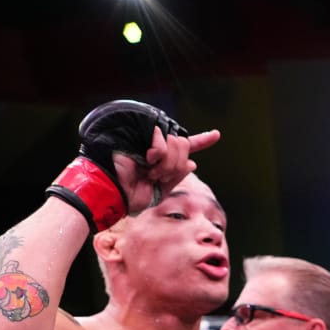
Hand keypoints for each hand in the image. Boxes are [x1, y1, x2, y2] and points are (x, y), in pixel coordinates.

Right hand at [45, 99, 219, 232]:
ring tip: (150, 171)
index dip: (202, 140)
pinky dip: (159, 156)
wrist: (113, 191)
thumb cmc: (132, 195)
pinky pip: (164, 143)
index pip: (186, 147)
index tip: (216, 135)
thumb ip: (177, 175)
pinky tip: (147, 161)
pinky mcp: (142, 135)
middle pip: (184, 146)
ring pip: (178, 145)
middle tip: (157, 175)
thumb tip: (193, 162)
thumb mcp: (160, 190)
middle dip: (176, 166)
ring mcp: (150, 140)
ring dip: (167, 164)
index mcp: (164, 160)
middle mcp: (158, 148)